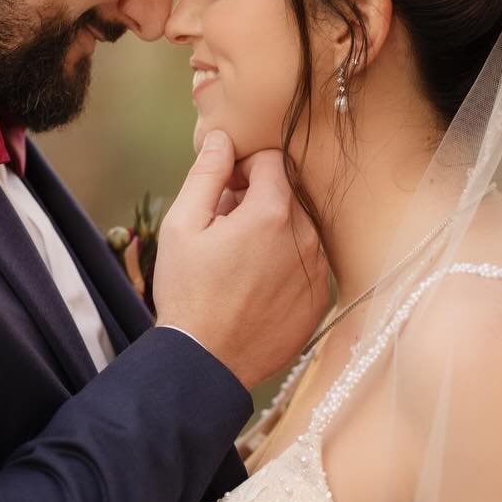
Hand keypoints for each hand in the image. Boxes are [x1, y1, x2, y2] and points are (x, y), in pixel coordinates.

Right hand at [154, 134, 329, 390]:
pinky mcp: (319, 299)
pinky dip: (284, 265)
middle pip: (288, 194)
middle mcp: (306, 237)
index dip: (243, 168)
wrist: (207, 362)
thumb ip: (206, 174)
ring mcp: (317, 271)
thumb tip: (224, 139)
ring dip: (273, 233)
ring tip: (237, 262)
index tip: (223, 191)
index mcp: (272, 212)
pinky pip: (307, 264)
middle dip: (258, 199)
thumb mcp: (181, 226)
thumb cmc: (188, 293)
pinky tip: (254, 287)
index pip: (272, 160)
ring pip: (299, 229)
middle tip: (224, 230)